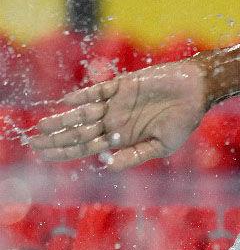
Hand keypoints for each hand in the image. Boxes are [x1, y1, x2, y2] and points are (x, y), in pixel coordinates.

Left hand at [29, 60, 207, 170]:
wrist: (195, 92)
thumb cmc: (183, 121)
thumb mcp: (161, 146)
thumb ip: (135, 155)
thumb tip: (106, 164)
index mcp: (122, 138)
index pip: (87, 147)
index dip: (66, 152)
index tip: (45, 157)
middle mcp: (115, 121)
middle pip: (79, 132)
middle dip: (57, 138)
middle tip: (33, 142)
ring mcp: (117, 103)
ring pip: (84, 113)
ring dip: (64, 120)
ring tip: (42, 126)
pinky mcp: (122, 86)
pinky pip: (99, 91)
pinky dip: (84, 96)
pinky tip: (67, 102)